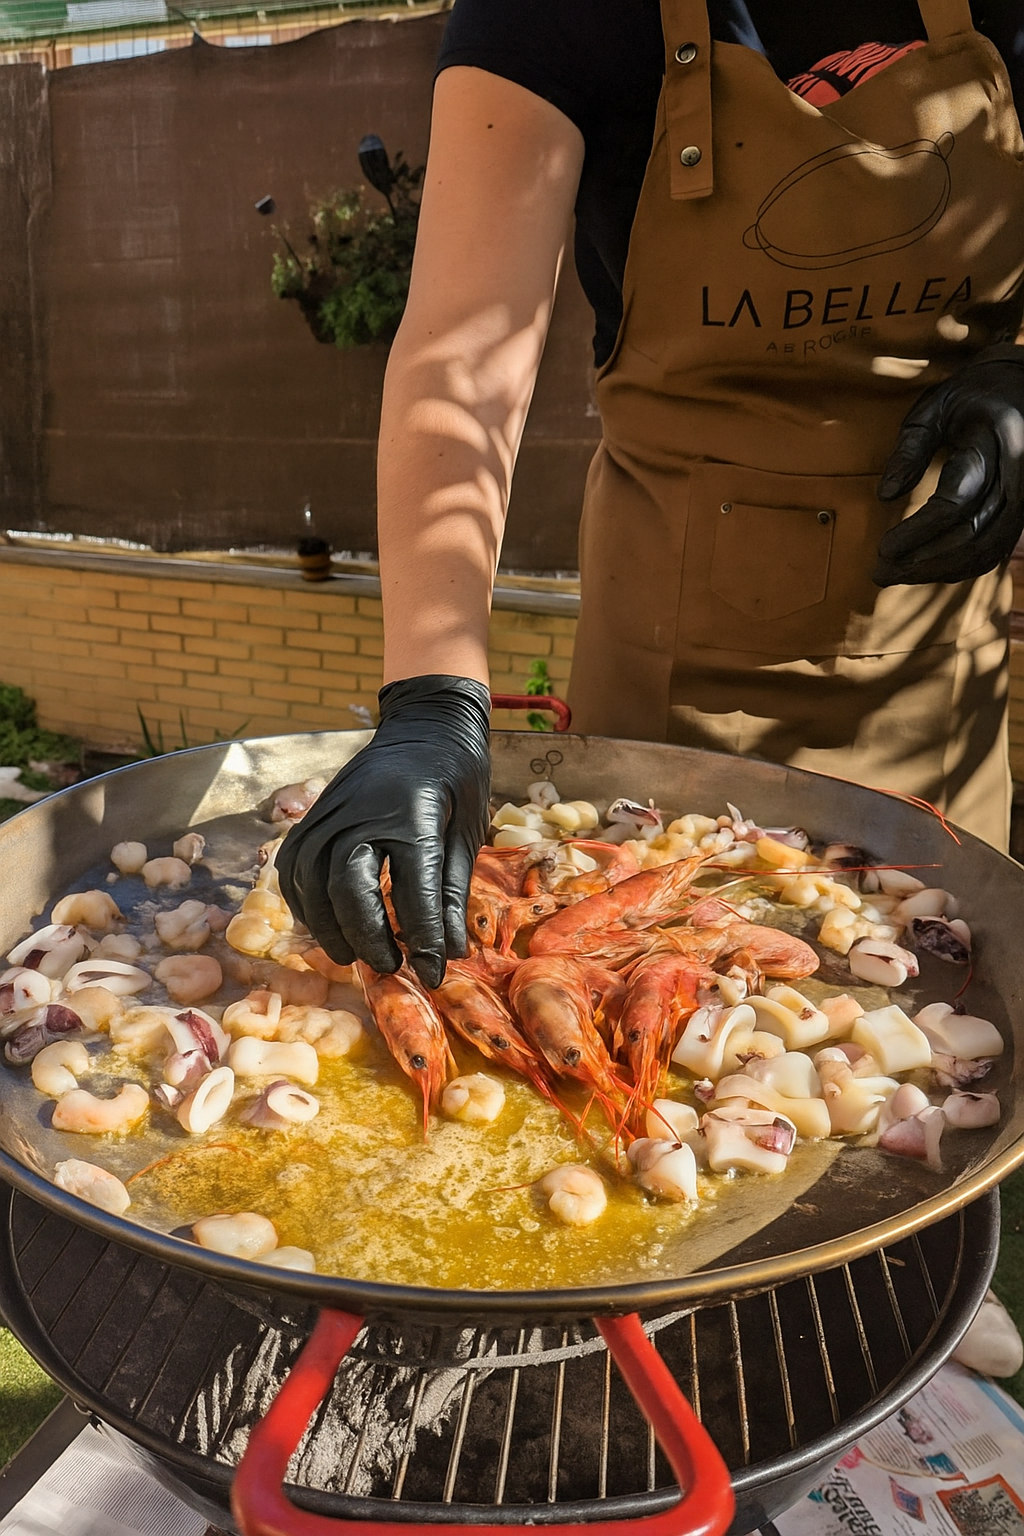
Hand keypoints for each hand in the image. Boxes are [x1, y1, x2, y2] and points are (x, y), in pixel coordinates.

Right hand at [276, 676, 489, 988]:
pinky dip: (305, 903)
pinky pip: (294, 868)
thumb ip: (453, 894)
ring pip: (313, 883)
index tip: (433, 974)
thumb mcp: (468, 834)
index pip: (413, 893)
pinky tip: (326, 925)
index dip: (424, 941)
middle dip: (368, 938)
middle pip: (349, 890)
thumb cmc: (457, 779)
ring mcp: (331, 811)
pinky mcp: (313, 815)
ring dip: (330, 928)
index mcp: (413, 815)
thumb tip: (449, 954)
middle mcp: (363, 812)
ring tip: (354, 956)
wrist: (426, 725)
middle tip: (390, 966)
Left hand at [874, 348, 1023, 585]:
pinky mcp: (1020, 512)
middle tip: (881, 572)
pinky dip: (960, 566)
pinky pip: (995, 550)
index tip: (883, 548)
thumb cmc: (970, 396)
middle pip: (972, 535)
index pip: (956, 503)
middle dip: (924, 561)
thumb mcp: (935, 408)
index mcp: (998, 443)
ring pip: (986, 549)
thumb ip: (909, 449)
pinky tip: (927, 570)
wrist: (1019, 388)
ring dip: (939, 570)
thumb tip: (885, 495)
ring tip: (896, 575)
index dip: (918, 531)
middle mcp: (1019, 475)